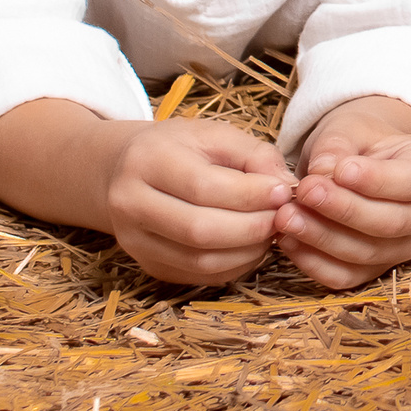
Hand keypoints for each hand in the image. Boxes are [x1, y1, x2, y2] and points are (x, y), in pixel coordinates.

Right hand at [100, 118, 296, 284]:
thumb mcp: (214, 134)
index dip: (250, 195)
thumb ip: (253, 155)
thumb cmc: (178, 148)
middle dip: (252, 227)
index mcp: (147, 161)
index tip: (283, 191)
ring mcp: (135, 241)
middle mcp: (131, 204)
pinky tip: (251, 246)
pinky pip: (199, 276)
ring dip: (247, 251)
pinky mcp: (148, 265)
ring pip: (200, 261)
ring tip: (271, 231)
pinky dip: (234, 266)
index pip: (203, 187)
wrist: (125, 170)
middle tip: (282, 217)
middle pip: (199, 230)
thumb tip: (285, 187)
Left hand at [274, 96, 410, 289]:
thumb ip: (338, 144)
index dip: (375, 181)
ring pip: (366, 254)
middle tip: (305, 191)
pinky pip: (345, 276)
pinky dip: (314, 262)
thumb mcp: (350, 128)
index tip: (339, 170)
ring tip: (286, 215)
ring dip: (322, 237)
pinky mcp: (374, 270)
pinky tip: (288, 239)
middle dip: (343, 210)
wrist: (355, 161)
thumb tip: (322, 169)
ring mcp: (403, 248)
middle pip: (389, 223)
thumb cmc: (358, 141)